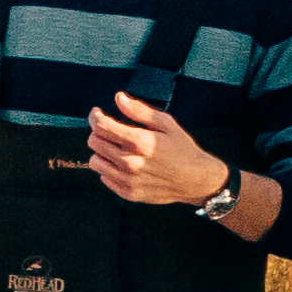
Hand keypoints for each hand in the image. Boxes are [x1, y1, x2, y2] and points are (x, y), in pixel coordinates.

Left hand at [84, 89, 228, 208]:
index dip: (95, 117)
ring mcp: (128, 180)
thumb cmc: (182, 149)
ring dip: (101, 152)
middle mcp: (131, 162)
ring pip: (95, 161)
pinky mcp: (128, 193)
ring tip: (116, 148)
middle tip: (110, 130)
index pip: (101, 126)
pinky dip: (109, 169)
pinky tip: (122, 164)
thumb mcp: (167, 124)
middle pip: (94, 142)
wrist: (196, 179)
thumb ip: (140, 110)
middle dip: (99, 132)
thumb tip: (119, 98)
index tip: (97, 113)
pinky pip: (104, 178)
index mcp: (140, 142)